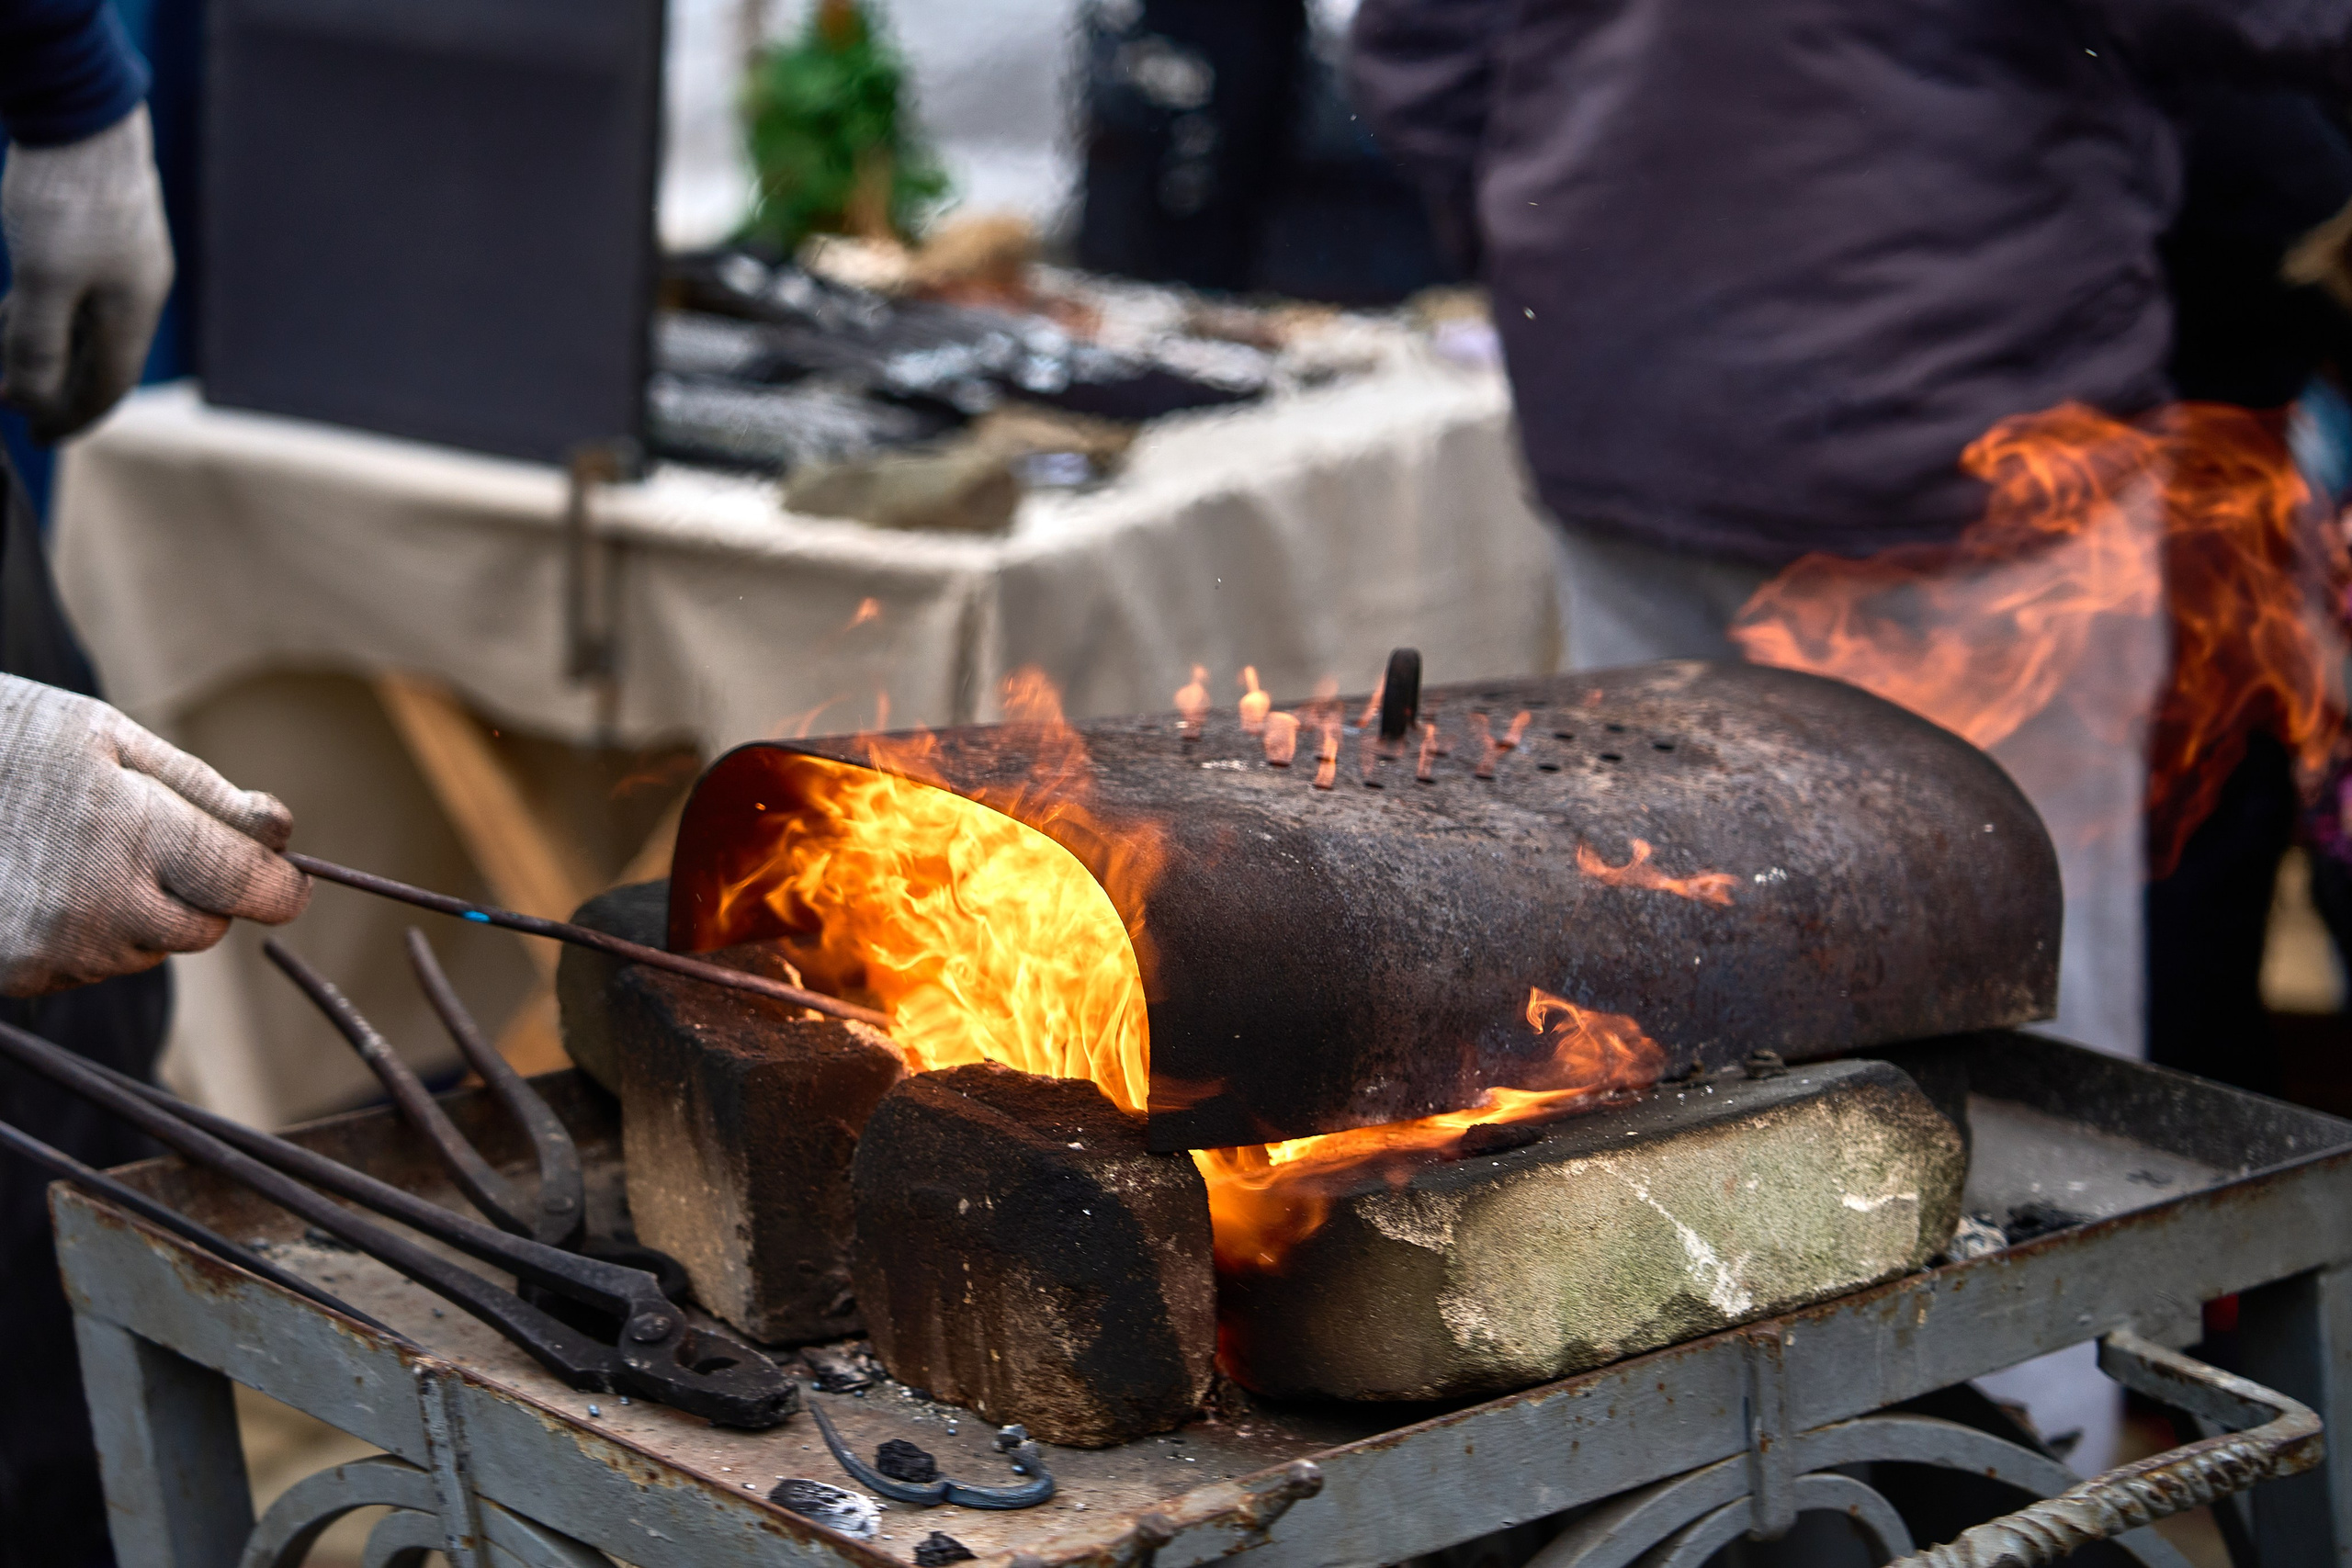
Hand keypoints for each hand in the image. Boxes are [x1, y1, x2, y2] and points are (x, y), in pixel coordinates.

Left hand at [0, 104, 173, 442]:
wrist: (80, 116)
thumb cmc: (66, 200)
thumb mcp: (41, 281)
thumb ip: (37, 345)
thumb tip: (30, 399)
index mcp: (131, 312)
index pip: (107, 385)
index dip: (71, 417)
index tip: (38, 439)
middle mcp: (133, 293)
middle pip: (96, 360)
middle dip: (54, 389)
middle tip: (14, 408)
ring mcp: (117, 263)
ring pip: (79, 326)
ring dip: (42, 351)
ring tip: (1, 366)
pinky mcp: (97, 236)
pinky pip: (70, 295)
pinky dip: (42, 315)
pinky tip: (12, 313)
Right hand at [0, 675, 308, 995]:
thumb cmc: (14, 742)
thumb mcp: (112, 739)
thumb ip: (205, 791)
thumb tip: (282, 834)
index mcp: (131, 830)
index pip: (249, 887)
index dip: (281, 887)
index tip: (290, 882)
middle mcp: (98, 901)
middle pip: (207, 929)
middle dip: (202, 893)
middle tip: (155, 844)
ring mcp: (55, 946)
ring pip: (152, 949)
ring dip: (143, 913)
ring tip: (81, 855)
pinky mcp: (21, 974)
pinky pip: (95, 965)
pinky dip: (90, 934)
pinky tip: (45, 885)